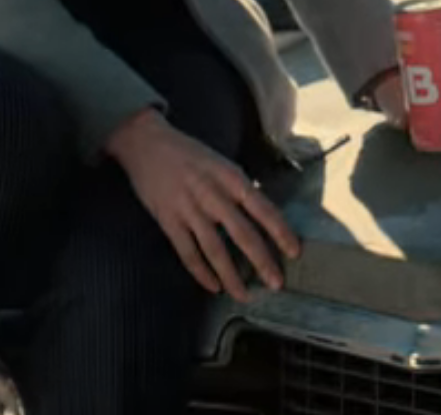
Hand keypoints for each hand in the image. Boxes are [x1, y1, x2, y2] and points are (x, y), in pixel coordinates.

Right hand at [103, 109, 299, 301]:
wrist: (145, 143)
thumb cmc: (189, 154)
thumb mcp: (221, 163)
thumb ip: (238, 188)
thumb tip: (261, 217)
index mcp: (231, 178)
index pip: (263, 209)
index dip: (280, 232)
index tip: (294, 252)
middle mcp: (213, 195)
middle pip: (242, 234)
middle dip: (262, 261)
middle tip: (276, 283)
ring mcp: (189, 209)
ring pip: (215, 250)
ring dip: (231, 276)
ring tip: (244, 296)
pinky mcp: (168, 221)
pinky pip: (187, 253)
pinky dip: (201, 273)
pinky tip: (213, 287)